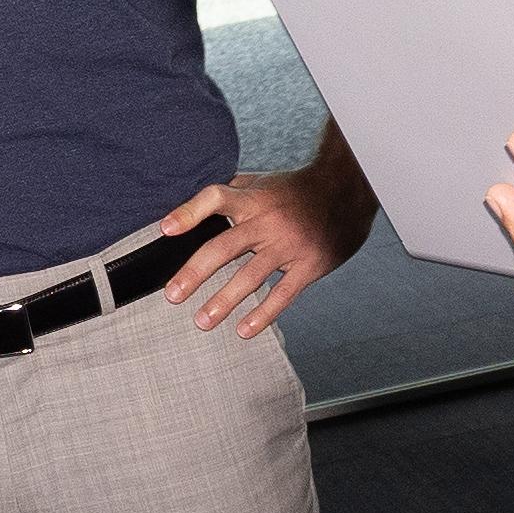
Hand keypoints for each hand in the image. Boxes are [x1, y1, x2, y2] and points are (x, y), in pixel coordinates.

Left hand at [160, 159, 370, 336]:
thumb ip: (232, 193)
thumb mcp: (263, 182)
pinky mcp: (309, 265)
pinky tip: (243, 330)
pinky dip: (262, 314)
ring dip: (223, 301)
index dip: (189, 212)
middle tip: (172, 294)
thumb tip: (195, 207)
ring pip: (250, 277)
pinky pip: (282, 294)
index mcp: (253, 199)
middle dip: (195, 273)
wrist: (348, 190)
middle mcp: (267, 221)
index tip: (165, 230)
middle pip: (224, 247)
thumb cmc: (297, 189)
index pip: (215, 198)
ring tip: (201, 321)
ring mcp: (288, 245)